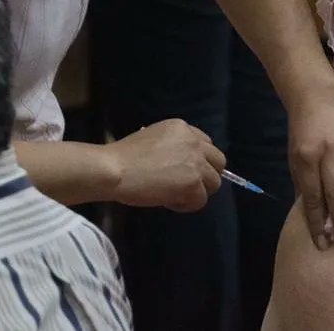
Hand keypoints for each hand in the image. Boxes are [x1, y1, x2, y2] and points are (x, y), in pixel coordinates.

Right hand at [103, 119, 225, 212]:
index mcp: (182, 127)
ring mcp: (196, 162)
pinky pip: (201, 200)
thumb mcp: (151, 138)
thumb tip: (178, 163)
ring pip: (214, 183)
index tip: (185, 171)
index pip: (206, 144)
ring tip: (173, 195)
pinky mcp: (193, 183)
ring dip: (197, 192)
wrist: (115, 169)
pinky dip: (186, 205)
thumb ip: (171, 147)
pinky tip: (168, 201)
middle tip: (186, 186)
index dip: (198, 160)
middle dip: (205, 176)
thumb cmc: (123, 157)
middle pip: (218, 162)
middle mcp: (194, 142)